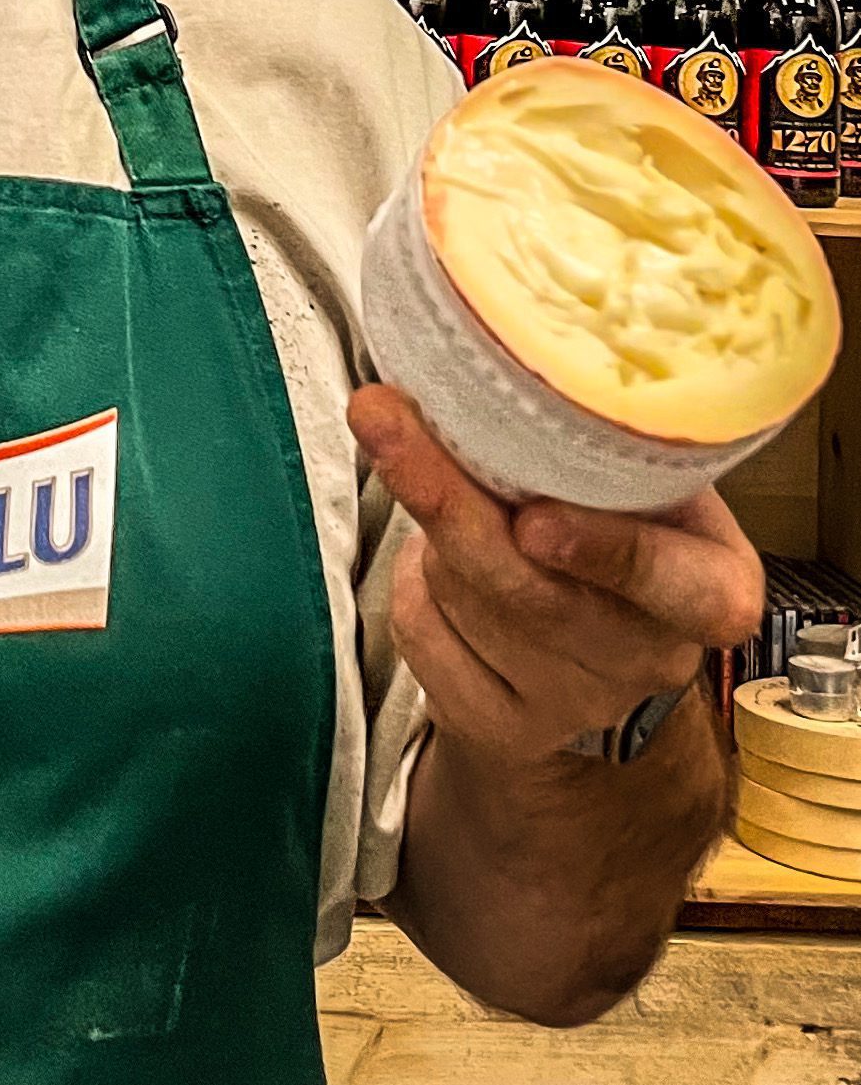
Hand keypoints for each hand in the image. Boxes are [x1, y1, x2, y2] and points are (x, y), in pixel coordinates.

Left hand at [350, 384, 764, 763]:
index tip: (537, 522)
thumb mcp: (639, 484)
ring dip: (429, 530)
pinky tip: (435, 562)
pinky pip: (421, 633)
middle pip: (532, 588)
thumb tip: (486, 363)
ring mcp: (573, 706)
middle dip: (444, 495)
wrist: (589, 652)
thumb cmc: (611, 530)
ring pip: (464, 598)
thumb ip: (595, 448)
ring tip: (441, 490)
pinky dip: (409, 580)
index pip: (683, 589)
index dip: (612, 555)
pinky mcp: (498, 729)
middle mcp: (651, 661)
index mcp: (713, 590)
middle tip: (379, 414)